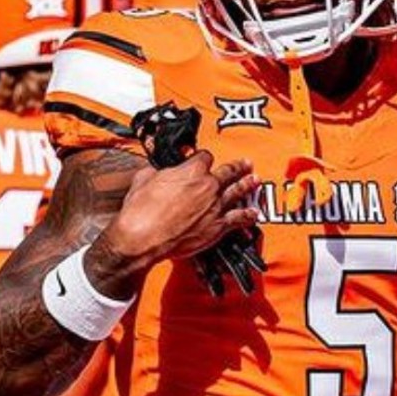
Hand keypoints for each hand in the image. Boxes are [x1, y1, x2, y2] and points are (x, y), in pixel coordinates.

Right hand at [87, 151, 259, 289]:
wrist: (143, 238)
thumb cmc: (140, 211)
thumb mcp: (143, 179)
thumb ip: (155, 172)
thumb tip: (156, 172)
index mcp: (191, 171)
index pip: (204, 157)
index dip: (203, 158)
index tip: (204, 160)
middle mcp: (208, 186)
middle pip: (228, 171)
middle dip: (238, 166)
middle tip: (246, 163)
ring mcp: (215, 206)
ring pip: (238, 191)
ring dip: (248, 185)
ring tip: (256, 180)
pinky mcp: (218, 226)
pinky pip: (238, 219)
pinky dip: (248, 216)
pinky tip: (254, 213)